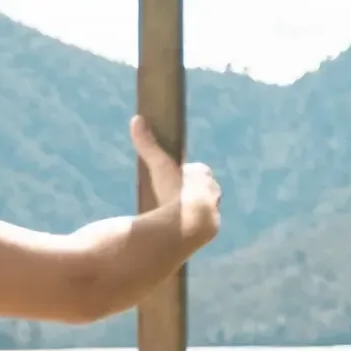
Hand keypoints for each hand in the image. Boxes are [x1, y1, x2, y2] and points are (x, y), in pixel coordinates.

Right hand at [131, 115, 220, 250]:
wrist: (188, 226)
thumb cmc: (174, 193)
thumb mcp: (159, 168)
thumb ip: (148, 146)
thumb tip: (137, 119)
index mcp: (203, 175)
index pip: (196, 171)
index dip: (184, 174)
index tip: (172, 180)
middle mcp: (214, 193)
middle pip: (202, 188)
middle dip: (190, 192)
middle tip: (171, 198)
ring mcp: (213, 212)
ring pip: (202, 207)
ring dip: (191, 210)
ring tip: (174, 216)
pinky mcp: (209, 229)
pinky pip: (200, 225)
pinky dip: (190, 226)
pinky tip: (178, 231)